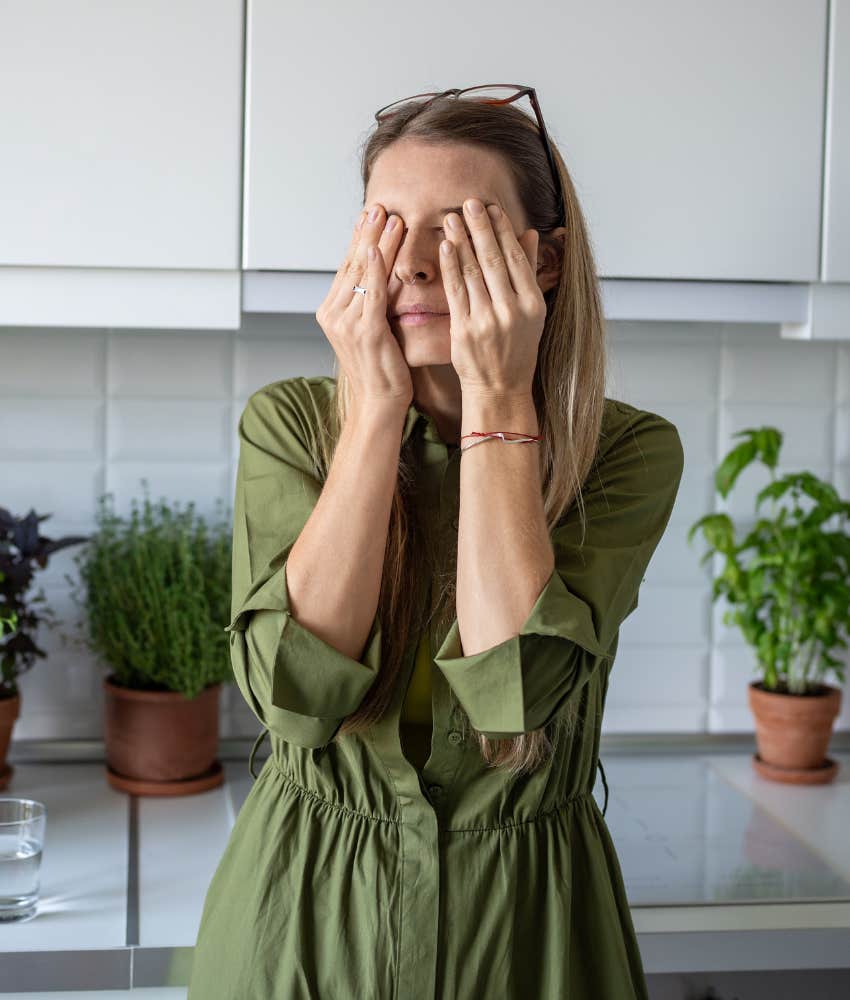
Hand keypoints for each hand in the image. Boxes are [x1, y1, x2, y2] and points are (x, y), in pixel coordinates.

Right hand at [315, 204, 412, 409]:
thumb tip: (383, 272)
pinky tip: (379, 249)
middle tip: (379, 206)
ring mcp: (346, 323)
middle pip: (352, 265)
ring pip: (362, 274)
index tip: (370, 214)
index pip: (347, 268)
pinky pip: (370, 293)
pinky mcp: (364, 332)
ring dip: (376, 243)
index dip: (359, 239)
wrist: (379, 402)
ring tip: (389, 218)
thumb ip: (373, 301)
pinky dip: (374, 269)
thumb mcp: (373, 328)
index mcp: (332, 313)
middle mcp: (333, 315)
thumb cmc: (382, 369)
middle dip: (367, 233)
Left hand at [438, 198, 545, 396]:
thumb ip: (528, 271)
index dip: (502, 230)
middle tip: (468, 202)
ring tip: (451, 218)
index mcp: (533, 304)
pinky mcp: (464, 331)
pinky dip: (450, 267)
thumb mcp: (532, 312)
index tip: (490, 208)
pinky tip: (445, 246)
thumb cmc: (516, 348)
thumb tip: (528, 233)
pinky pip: (456, 292)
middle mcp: (512, 311)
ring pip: (473, 273)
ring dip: (461, 241)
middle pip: (494, 260)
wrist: (499, 387)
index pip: (516, 258)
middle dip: (480, 228)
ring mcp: (487, 321)